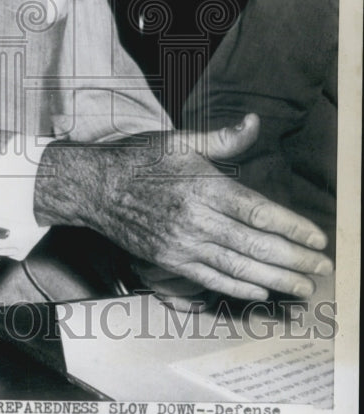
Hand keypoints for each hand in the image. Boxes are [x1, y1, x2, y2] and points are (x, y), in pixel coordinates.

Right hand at [34, 114, 332, 301]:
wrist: (92, 187)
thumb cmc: (136, 159)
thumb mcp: (178, 140)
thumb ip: (221, 139)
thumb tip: (254, 123)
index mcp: (203, 185)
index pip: (259, 212)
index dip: (293, 228)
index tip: (318, 238)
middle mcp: (195, 218)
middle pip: (255, 245)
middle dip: (294, 259)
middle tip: (322, 268)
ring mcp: (181, 243)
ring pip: (237, 267)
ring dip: (275, 279)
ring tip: (302, 286)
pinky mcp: (167, 259)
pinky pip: (210, 278)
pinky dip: (238, 287)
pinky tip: (260, 291)